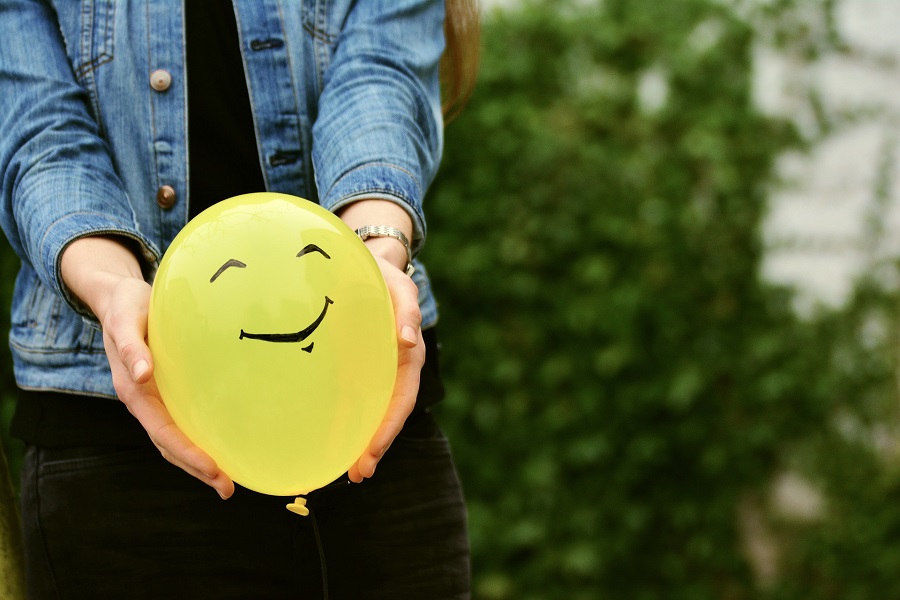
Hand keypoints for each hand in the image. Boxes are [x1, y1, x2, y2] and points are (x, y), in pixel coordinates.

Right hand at [60, 237, 234, 498]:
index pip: (164, 431)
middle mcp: (144, 401)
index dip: (188, 453)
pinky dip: (198, 440)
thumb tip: (141, 374)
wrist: (118, 297)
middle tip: (228, 488)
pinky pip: (182, 422)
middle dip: (198, 469)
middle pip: (170, 445)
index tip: (214, 470)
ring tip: (227, 481)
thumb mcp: (126, 320)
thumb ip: (131, 346)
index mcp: (134, 390)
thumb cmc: (127, 305)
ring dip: (198, 462)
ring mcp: (154, 399)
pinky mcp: (164, 391)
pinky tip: (221, 446)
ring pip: (175, 440)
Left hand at [338, 200, 425, 482]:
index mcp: (406, 356)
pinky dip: (345, 420)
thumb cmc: (381, 273)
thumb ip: (405, 310)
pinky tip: (327, 437)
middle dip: (374, 447)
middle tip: (356, 475)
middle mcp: (391, 369)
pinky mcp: (354, 367)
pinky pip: (353, 397)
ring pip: (371, 412)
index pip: (400, 399)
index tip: (369, 454)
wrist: (365, 262)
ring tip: (347, 471)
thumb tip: (409, 340)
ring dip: (361, 442)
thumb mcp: (398, 286)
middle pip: (387, 415)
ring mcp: (373, 370)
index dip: (387, 429)